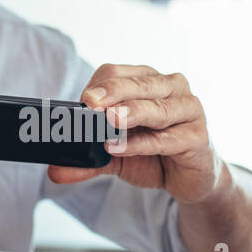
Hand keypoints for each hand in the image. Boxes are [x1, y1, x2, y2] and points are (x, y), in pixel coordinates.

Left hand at [47, 64, 223, 202]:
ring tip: (108, 121)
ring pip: (155, 108)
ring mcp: (189, 110)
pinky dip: (141, 143)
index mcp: (149, 81)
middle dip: (112, 94)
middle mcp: (172, 88)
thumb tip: (54, 170)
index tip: (82, 103)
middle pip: (137, 85)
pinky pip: (166, 138)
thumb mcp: (116, 156)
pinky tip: (120, 148)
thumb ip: (87, 160)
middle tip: (89, 104)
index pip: (118, 74)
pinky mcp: (197, 137)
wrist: (192, 178)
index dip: (98, 87)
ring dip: (130, 114)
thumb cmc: (156, 155)